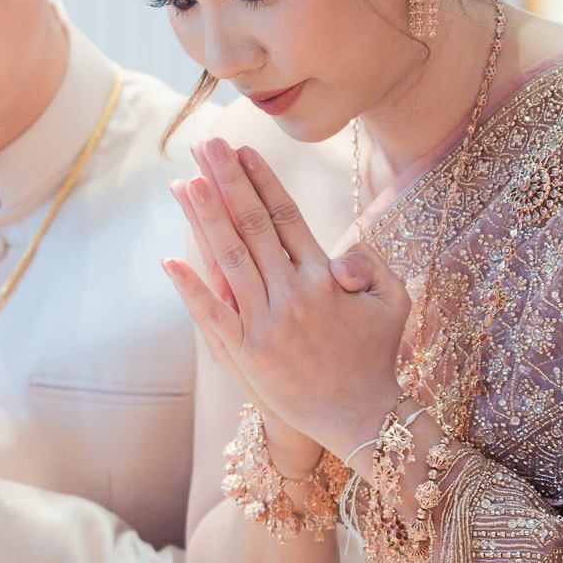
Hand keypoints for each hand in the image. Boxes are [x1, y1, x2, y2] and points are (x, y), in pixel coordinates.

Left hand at [164, 137, 409, 459]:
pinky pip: (214, 315)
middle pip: (253, 225)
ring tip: (184, 181)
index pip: (286, 216)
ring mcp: (267, 323)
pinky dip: (191, 288)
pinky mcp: (248, 354)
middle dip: (227, 181)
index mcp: (325, 276)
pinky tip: (170, 260)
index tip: (242, 150)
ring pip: (229, 259)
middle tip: (205, 144)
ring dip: (204, 218)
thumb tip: (338, 254)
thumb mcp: (392, 300)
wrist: (362, 418)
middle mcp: (293, 294)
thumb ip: (369, 263)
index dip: (262, 181)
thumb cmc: (376, 355)